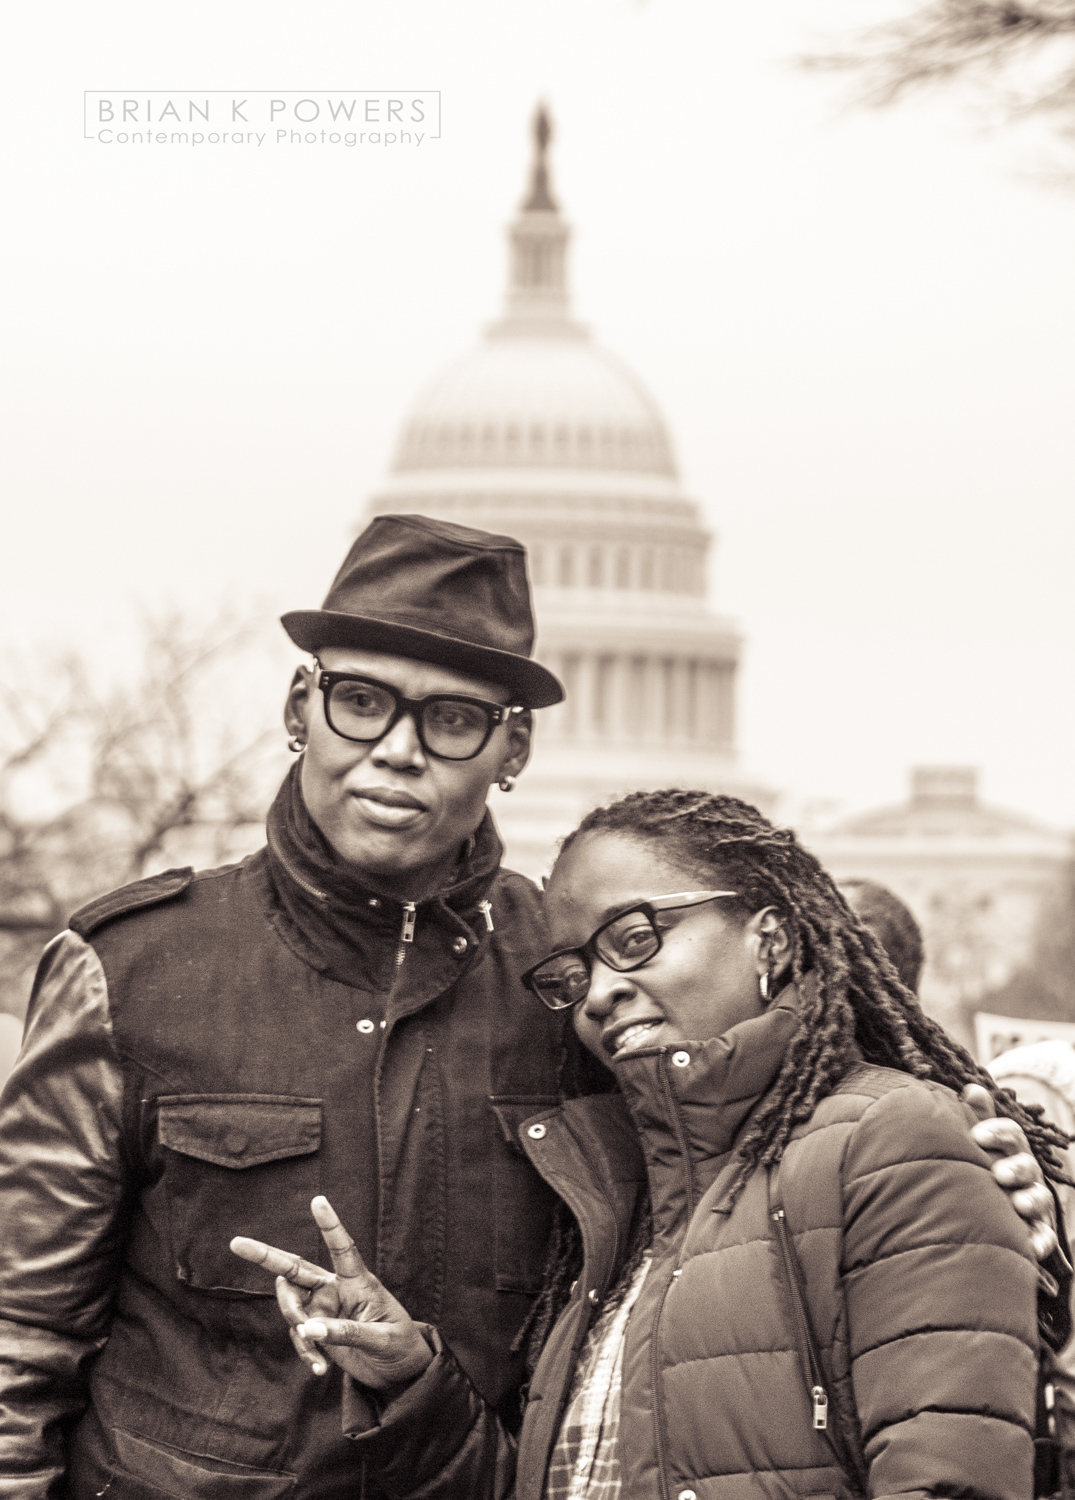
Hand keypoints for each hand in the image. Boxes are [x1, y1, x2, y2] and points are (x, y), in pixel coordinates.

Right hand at [230, 1196, 433, 1388]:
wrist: (399, 1370)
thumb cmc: (399, 1345)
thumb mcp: (380, 1339)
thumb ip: (346, 1332)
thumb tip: (307, 1328)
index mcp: (358, 1282)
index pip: (342, 1248)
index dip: (329, 1224)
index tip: (318, 1200)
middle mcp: (336, 1290)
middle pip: (296, 1268)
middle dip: (265, 1256)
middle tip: (236, 1243)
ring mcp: (324, 1309)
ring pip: (292, 1307)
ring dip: (297, 1327)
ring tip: (318, 1352)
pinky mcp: (318, 1330)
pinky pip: (300, 1337)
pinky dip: (307, 1353)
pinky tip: (320, 1369)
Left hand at [961, 1083, 1058, 1260]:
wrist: (987, 1210)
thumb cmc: (983, 1165)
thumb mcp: (980, 1141)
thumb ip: (977, 1116)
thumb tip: (973, 1088)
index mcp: (1011, 1149)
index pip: (1010, 1134)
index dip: (997, 1132)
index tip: (978, 1136)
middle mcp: (1026, 1174)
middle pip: (1027, 1166)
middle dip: (1016, 1168)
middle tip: (999, 1174)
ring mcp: (1033, 1202)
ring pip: (1038, 1199)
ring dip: (1031, 1201)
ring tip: (1019, 1204)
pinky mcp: (1037, 1230)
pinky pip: (1043, 1236)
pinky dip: (1040, 1241)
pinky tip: (1032, 1247)